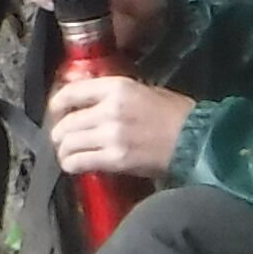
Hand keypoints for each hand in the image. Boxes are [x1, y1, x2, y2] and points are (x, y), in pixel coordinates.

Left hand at [45, 71, 189, 181]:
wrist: (196, 139)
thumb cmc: (176, 114)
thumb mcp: (144, 90)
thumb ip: (115, 95)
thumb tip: (89, 103)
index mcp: (118, 88)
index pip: (72, 92)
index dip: (58, 103)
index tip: (56, 111)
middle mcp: (110, 110)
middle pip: (66, 122)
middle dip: (60, 133)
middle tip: (63, 139)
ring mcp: (111, 135)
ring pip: (68, 143)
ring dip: (64, 151)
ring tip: (68, 154)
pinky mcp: (115, 159)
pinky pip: (79, 162)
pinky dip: (72, 165)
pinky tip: (75, 166)